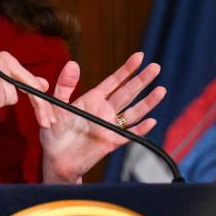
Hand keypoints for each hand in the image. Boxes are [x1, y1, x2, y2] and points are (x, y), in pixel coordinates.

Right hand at [0, 51, 53, 124]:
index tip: (50, 117)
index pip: (31, 82)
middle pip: (30, 88)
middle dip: (40, 107)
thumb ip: (20, 83)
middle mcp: (6, 60)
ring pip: (10, 99)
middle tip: (47, 123)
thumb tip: (43, 84)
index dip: (42, 102)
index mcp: (9, 60)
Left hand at [40, 52, 165, 182]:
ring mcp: (109, 126)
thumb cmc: (54, 132)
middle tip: (155, 67)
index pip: (114, 81)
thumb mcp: (56, 105)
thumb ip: (64, 86)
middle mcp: (105, 111)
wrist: (55, 158)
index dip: (127, 69)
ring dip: (147, 102)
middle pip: (127, 93)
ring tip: (161, 90)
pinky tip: (151, 121)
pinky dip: (140, 129)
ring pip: (133, 112)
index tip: (139, 56)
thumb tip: (72, 64)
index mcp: (93, 99)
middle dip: (141, 80)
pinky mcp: (111, 142)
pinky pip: (128, 135)